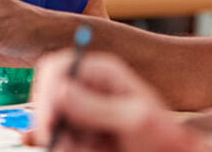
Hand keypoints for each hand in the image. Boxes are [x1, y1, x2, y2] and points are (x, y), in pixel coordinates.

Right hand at [26, 51, 211, 151]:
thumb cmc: (165, 137)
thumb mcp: (135, 120)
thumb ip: (96, 107)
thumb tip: (59, 90)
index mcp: (99, 71)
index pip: (56, 68)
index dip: (46, 92)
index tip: (52, 122)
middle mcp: (86, 87)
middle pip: (47, 97)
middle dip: (52, 123)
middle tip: (63, 147)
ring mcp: (81, 110)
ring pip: (51, 123)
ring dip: (63, 141)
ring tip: (94, 151)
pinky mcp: (80, 130)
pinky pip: (60, 139)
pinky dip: (68, 148)